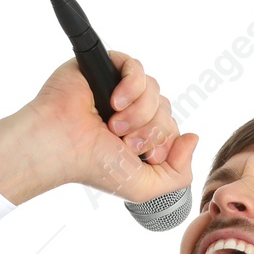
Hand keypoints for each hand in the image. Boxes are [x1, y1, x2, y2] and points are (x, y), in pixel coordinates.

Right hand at [0, 50, 198, 206]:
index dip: (163, 142)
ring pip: (154, 90)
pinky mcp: (106, 68)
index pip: (172, 129)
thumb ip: (179, 175)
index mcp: (141, 136)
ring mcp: (119, 88)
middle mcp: (133, 111)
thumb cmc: (95, 167)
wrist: (61, 146)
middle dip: (150, 130)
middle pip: (166, 110)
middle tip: (121, 141)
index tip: (140, 155)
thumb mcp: (145, 186)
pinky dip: (132, 85)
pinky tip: (114, 101)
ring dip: (138, 113)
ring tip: (112, 126)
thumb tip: (193, 137)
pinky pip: (136, 67)